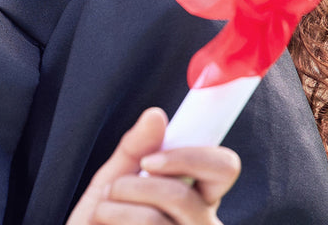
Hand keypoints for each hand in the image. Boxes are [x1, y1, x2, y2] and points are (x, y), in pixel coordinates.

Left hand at [66, 107, 240, 223]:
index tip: (149, 161)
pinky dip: (108, 221)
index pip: (223, 168)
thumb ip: (136, 147)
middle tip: (113, 191)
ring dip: (114, 207)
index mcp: (198, 196)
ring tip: (105, 213)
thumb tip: (157, 115)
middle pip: (182, 197)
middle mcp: (203, 224)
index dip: (190, 158)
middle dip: (133, 186)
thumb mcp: (114, 175)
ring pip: (153, 219)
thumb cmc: (103, 214)